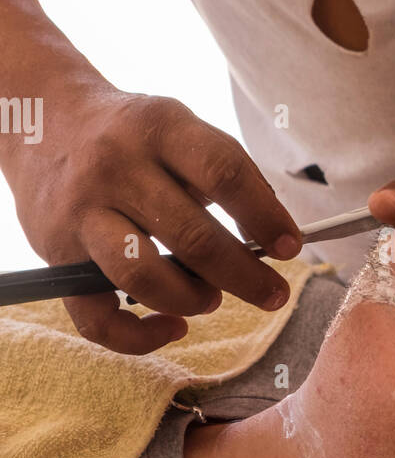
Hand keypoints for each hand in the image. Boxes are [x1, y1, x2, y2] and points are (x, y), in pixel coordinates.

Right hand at [1, 28, 301, 353]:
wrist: (42, 119)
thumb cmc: (131, 136)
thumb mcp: (175, 127)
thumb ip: (219, 173)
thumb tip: (274, 235)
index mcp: (159, 128)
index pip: (223, 172)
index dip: (265, 215)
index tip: (290, 247)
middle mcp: (117, 167)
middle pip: (192, 236)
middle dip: (244, 275)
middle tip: (273, 294)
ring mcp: (82, 212)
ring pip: (144, 278)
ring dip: (192, 299)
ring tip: (211, 299)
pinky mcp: (57, 255)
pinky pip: (97, 318)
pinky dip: (140, 338)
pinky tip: (171, 327)